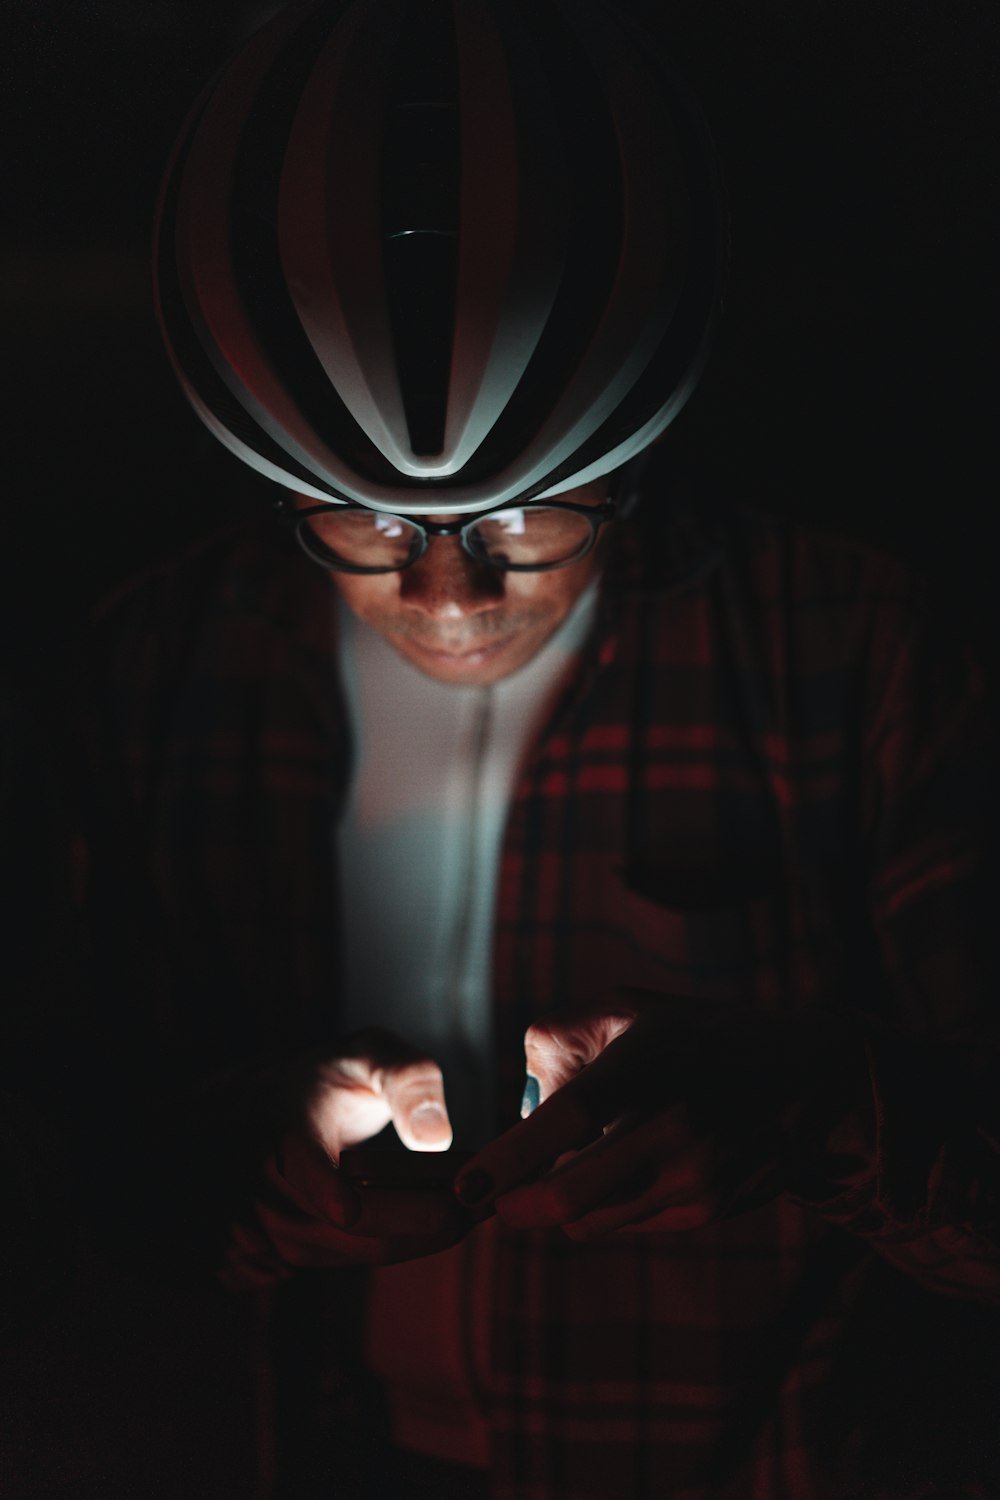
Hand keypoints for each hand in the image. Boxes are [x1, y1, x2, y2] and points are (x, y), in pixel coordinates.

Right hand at [225, 1029, 472, 1283]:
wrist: (284, 1113)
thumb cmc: (334, 1077)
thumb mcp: (368, 1052)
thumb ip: (405, 1078)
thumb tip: (434, 1137)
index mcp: (286, 1130)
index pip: (299, 1167)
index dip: (321, 1190)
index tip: (348, 1208)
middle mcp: (277, 1189)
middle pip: (354, 1225)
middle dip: (427, 1217)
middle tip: (489, 1196)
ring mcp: (287, 1230)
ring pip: (370, 1248)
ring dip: (431, 1233)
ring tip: (485, 1202)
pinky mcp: (310, 1255)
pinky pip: (371, 1255)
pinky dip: (417, 1240)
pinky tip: (455, 1215)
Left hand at [455, 996, 788, 1239]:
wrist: (809, 1080)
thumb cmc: (696, 1036)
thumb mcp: (630, 1008)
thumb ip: (561, 1038)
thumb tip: (525, 1101)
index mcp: (653, 1059)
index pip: (570, 1117)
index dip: (510, 1159)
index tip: (466, 1187)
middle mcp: (678, 1123)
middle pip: (573, 1195)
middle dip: (519, 1206)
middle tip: (495, 1202)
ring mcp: (697, 1174)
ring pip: (592, 1220)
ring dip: (563, 1205)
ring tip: (571, 1168)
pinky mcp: (708, 1210)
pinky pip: (627, 1224)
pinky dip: (606, 1207)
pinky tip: (623, 1172)